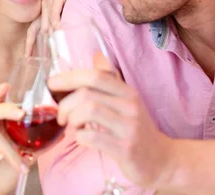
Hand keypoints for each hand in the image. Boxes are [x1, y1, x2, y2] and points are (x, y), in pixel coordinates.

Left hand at [25, 0, 93, 55]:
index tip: (28, 56)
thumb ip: (68, 20)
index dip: (30, 43)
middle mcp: (47, 4)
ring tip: (50, 49)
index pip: (34, 29)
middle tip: (36, 59)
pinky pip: (55, 6)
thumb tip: (68, 39)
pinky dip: (55, 17)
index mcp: (48, 9)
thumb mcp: (73, 7)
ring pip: (46, 19)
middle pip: (37, 28)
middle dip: (36, 44)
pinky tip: (58, 27)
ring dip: (48, 34)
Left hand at [47, 60, 172, 189]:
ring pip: (89, 110)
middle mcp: (130, 106)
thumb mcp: (127, 101)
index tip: (52, 84)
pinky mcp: (125, 149)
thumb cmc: (137, 130)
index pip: (96, 75)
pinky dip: (79, 136)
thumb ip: (110, 81)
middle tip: (60, 116)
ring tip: (71, 127)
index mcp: (128, 92)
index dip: (69, 77)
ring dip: (72, 119)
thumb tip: (97, 56)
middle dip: (65, 103)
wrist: (162, 160)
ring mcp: (129, 127)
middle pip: (88, 93)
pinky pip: (93, 137)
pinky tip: (81, 138)